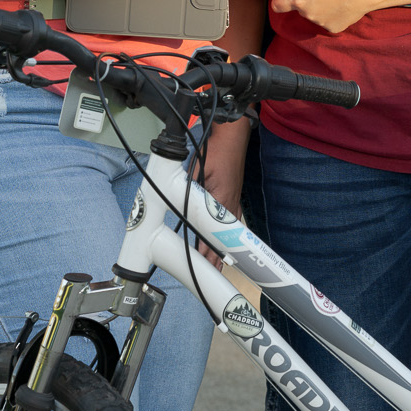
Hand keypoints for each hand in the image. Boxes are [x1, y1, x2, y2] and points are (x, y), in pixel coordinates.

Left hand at [194, 122, 248, 267]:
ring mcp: (234, 203)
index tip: (202, 266)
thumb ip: (187, 190)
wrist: (232, 136)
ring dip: (222, 248)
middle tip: (211, 274)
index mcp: (222, 202)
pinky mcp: (233, 198)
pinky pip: (230, 223)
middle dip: (217, 257)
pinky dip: (227, 236)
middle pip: (224, 239)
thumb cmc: (217, 150)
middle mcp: (231, 206)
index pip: (214, 236)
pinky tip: (224, 242)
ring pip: (228, 233)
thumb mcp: (197, 171)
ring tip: (218, 265)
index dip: (207, 253)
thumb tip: (175, 203)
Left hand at [270, 0, 375, 33]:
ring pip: (314, 14)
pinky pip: (327, 21)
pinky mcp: (334, 28)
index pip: (278, 5)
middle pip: (300, 8)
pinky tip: (340, 4)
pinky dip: (330, 14)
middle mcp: (308, 15)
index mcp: (300, 0)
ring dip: (318, 7)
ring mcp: (321, 23)